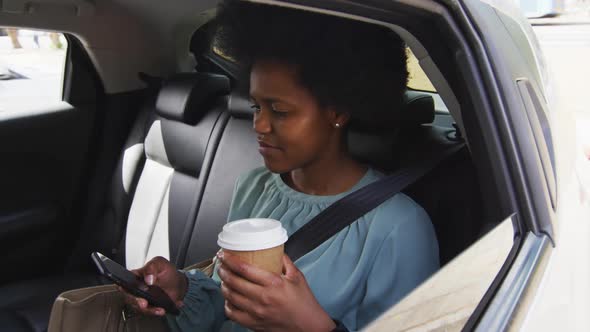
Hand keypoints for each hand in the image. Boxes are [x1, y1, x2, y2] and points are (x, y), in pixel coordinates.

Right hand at [119, 256, 186, 315]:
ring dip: (148, 310)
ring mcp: (142, 299)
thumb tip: (148, 278)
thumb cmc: (166, 271)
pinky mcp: (149, 307)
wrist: (178, 282)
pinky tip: (161, 310)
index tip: (134, 290)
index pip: (125, 283)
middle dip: (135, 302)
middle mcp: (136, 289)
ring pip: (139, 308)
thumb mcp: (159, 263)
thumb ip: (152, 267)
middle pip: (129, 298)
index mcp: (135, 277)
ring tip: (158, 309)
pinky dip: (155, 312)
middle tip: (143, 303)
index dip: (126, 288)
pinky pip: (149, 312)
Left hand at [217, 252, 335, 331]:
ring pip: (230, 297)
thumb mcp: (296, 276)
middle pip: (233, 281)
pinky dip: (227, 304)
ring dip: (223, 285)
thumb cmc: (303, 301)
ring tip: (224, 279)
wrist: (308, 326)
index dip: (230, 260)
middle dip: (223, 270)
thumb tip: (273, 248)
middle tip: (221, 264)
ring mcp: (256, 312)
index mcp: (273, 283)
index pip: (244, 269)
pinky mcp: (254, 324)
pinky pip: (232, 314)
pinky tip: (229, 298)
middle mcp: (262, 298)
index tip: (224, 254)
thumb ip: (284, 260)